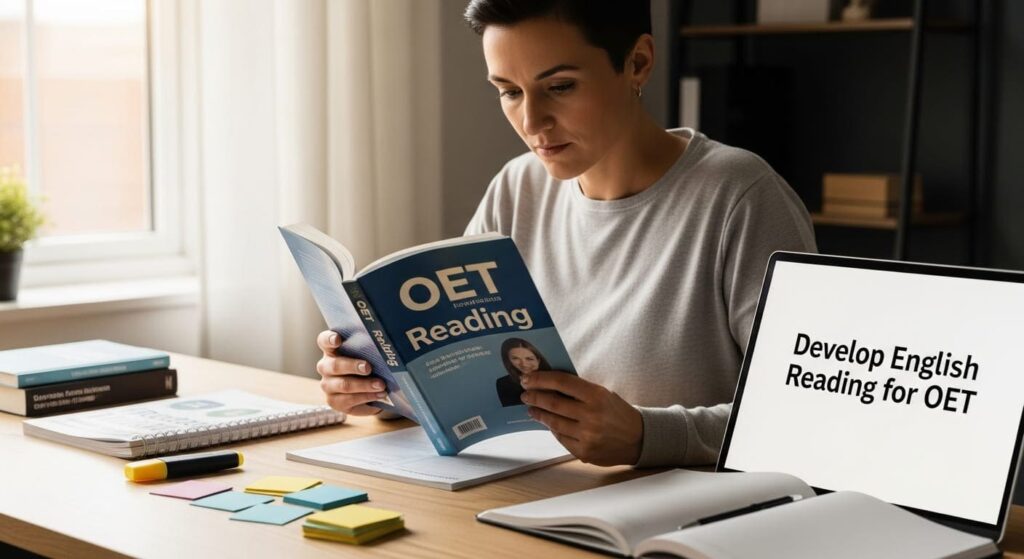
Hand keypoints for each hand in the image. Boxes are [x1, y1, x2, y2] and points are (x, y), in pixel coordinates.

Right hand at [316, 330, 384, 415]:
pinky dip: (367, 396)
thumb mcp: (366, 355)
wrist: (363, 391)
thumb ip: (370, 348)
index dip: (329, 339)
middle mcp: (325, 367)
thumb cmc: (366, 366)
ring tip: (381, 385)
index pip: (324, 341)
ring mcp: (328, 385)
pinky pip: (349, 400)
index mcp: (331, 350)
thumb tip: (389, 343)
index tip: (337, 339)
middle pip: (335, 365)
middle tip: (368, 367)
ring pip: (344, 385)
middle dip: (352, 366)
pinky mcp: (334, 401)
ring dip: (364, 385)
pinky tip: (379, 394)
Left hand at [520, 371, 642, 465]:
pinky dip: (553, 429)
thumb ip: (578, 390)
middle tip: (525, 394)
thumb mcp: (602, 394)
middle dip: (534, 397)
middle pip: (553, 403)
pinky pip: (561, 438)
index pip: (561, 382)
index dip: (540, 379)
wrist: (638, 438)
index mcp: (596, 395)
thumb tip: (547, 384)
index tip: (527, 378)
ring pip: (553, 422)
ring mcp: (587, 436)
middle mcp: (591, 415)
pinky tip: (549, 423)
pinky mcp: (583, 452)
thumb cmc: (616, 412)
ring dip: (539, 414)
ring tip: (532, 408)